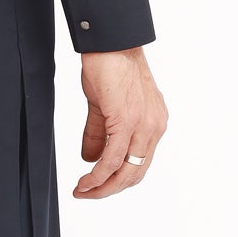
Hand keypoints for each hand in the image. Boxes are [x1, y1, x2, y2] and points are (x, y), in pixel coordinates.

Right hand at [73, 47, 167, 198]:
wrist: (111, 42)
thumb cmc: (109, 65)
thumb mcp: (105, 105)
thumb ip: (100, 133)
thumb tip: (90, 159)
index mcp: (154, 123)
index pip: (140, 163)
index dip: (118, 180)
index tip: (97, 186)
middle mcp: (155, 127)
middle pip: (135, 173)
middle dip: (109, 189)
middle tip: (86, 194)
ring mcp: (144, 126)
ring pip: (125, 171)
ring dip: (102, 187)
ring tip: (82, 191)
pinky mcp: (127, 121)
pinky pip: (112, 159)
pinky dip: (97, 175)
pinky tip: (85, 181)